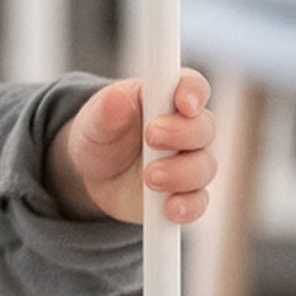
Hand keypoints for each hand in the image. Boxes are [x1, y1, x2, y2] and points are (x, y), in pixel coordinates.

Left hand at [47, 69, 215, 225]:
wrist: (92, 174)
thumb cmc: (100, 134)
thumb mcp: (94, 120)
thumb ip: (107, 109)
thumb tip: (117, 96)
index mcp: (166, 97)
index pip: (191, 86)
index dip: (193, 92)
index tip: (183, 103)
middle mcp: (186, 128)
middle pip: (203, 127)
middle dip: (182, 133)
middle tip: (151, 137)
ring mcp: (188, 162)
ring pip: (204, 167)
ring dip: (180, 173)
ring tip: (150, 177)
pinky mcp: (184, 194)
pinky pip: (198, 202)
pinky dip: (187, 207)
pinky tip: (171, 209)